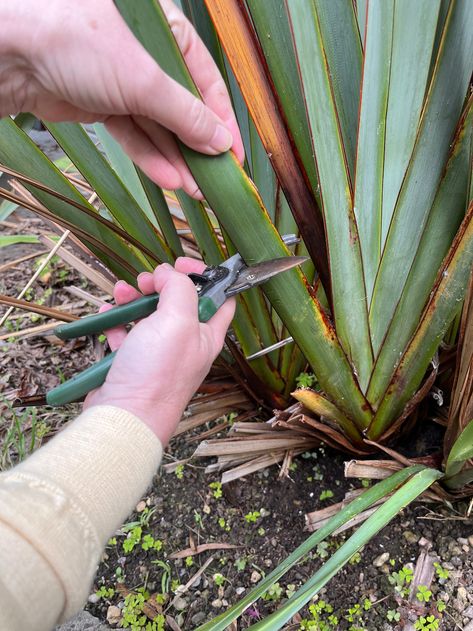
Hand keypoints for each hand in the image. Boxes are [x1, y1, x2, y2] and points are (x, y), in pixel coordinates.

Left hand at [0, 0, 243, 197]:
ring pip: (160, 126)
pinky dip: (150, 156)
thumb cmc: (79, 44)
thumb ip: (187, 114)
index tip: (234, 154)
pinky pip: (135, 134)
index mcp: (166, 32)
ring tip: (197, 191)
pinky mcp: (105, 104)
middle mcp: (149, 56)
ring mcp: (125, 81)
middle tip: (216, 181)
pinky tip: (169, 180)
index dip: (222, 120)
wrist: (13, 57)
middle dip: (198, 147)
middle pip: (183, 108)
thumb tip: (221, 142)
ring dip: (177, 159)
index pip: (206, 81)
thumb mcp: (145, 80)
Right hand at [84, 258, 234, 444]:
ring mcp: (159, 354)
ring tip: (123, 293)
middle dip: (161, 284)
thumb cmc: (157, 374)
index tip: (183, 263)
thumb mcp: (178, 321)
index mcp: (207, 334)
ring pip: (149, 315)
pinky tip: (108, 315)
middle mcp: (186, 344)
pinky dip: (117, 320)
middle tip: (147, 280)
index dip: (207, 276)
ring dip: (134, 298)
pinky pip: (126, 333)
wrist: (125, 416)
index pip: (220, 298)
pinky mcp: (134, 363)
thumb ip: (179, 289)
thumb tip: (168, 273)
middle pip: (179, 302)